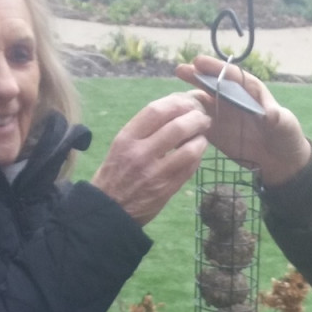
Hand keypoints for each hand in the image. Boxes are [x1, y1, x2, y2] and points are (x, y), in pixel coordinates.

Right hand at [91, 93, 211, 224]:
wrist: (108, 211)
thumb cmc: (115, 173)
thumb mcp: (121, 145)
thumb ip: (145, 128)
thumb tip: (174, 107)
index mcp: (126, 138)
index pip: (156, 110)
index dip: (178, 101)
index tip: (188, 100)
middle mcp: (140, 153)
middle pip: (177, 126)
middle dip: (196, 117)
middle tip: (202, 117)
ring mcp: (155, 173)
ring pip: (189, 148)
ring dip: (201, 138)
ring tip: (202, 135)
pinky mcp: (167, 190)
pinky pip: (190, 168)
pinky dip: (198, 156)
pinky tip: (197, 152)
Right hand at [176, 56, 311, 184]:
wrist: (281, 161)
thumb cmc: (286, 137)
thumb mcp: (286, 125)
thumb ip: (277, 118)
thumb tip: (270, 114)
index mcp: (250, 91)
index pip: (231, 75)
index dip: (216, 68)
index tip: (200, 62)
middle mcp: (233, 100)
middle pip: (212, 85)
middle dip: (196, 77)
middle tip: (180, 70)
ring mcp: (223, 116)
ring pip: (202, 104)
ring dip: (188, 100)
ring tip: (173, 98)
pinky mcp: (216, 133)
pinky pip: (199, 125)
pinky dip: (188, 122)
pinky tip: (175, 122)